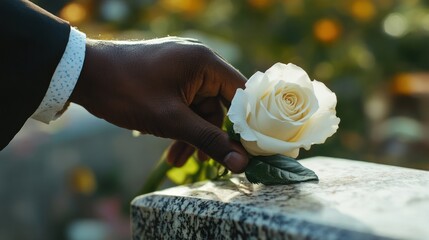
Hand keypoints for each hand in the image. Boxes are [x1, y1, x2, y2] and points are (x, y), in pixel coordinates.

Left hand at [69, 37, 248, 172]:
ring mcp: (182, 69)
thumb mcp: (171, 120)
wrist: (83, 75)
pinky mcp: (168, 77)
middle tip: (205, 163)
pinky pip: (183, 104)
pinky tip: (165, 144)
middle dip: (209, 135)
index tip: (246, 150)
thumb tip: (241, 163)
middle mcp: (198, 62)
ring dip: (190, 134)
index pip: (241, 93)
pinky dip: (178, 124)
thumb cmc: (128, 92)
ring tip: (175, 161)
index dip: (247, 124)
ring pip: (198, 109)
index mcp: (205, 62)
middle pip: (219, 105)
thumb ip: (208, 140)